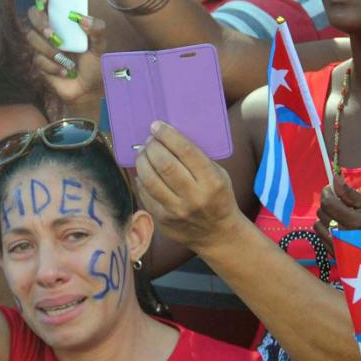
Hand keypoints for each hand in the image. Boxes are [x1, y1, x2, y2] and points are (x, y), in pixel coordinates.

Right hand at [27, 0, 106, 102]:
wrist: (87, 90)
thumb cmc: (94, 65)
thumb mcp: (100, 47)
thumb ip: (97, 29)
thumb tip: (83, 19)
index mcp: (64, 21)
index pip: (46, 1)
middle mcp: (50, 29)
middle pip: (32, 14)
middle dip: (40, 22)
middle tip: (52, 34)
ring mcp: (42, 45)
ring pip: (32, 38)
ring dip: (49, 49)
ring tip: (64, 59)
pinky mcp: (39, 62)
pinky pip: (38, 59)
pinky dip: (52, 66)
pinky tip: (65, 71)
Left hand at [135, 122, 243, 251]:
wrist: (218, 234)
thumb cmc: (218, 197)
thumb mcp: (219, 175)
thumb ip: (198, 158)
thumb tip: (169, 138)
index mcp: (212, 181)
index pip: (186, 151)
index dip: (168, 135)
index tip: (156, 126)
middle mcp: (194, 197)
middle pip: (165, 164)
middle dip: (152, 147)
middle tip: (148, 141)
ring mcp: (176, 211)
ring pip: (150, 180)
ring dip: (142, 162)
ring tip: (142, 154)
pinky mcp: (163, 221)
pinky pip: (145, 196)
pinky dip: (141, 181)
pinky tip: (143, 173)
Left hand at [315, 174, 360, 252]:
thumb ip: (349, 193)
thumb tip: (335, 178)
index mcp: (353, 221)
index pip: (328, 203)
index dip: (327, 192)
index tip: (331, 188)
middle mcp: (341, 235)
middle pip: (321, 212)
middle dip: (328, 203)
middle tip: (340, 201)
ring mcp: (336, 246)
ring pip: (318, 224)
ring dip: (326, 216)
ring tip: (341, 215)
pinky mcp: (333, 254)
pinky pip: (321, 236)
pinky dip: (326, 228)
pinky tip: (340, 227)